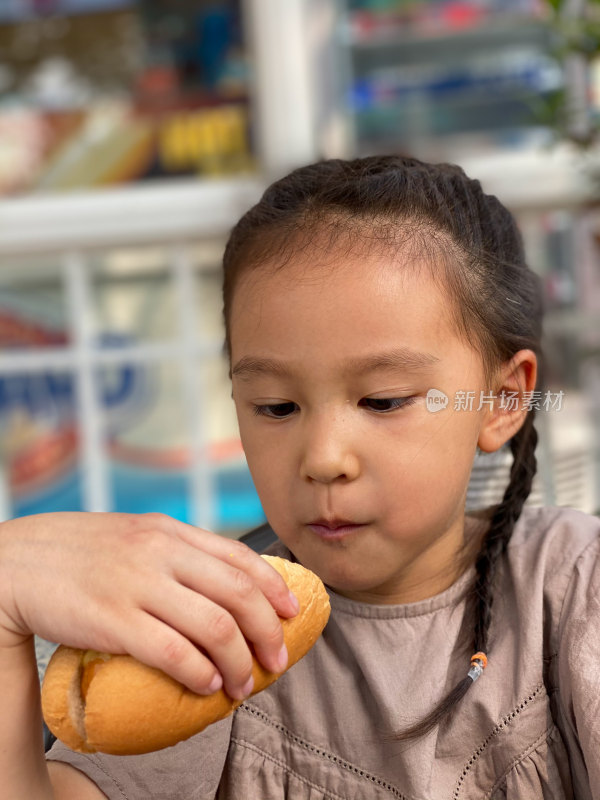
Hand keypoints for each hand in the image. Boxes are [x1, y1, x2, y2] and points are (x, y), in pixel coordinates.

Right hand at [0, 512, 298, 700]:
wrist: (20, 562)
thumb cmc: (83, 553)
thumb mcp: (137, 538)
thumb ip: (179, 554)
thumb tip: (224, 585)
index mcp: (171, 532)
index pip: (240, 557)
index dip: (275, 588)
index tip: (292, 613)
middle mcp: (161, 553)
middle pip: (238, 594)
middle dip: (267, 632)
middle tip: (277, 660)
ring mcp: (138, 585)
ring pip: (214, 625)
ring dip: (239, 662)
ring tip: (244, 685)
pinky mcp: (113, 620)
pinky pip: (172, 651)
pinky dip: (200, 673)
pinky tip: (207, 685)